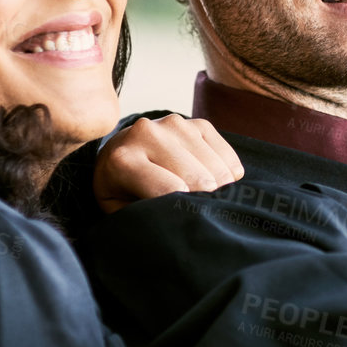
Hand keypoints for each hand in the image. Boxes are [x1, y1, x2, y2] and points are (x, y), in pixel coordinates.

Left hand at [92, 113, 244, 213]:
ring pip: (217, 170)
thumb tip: (176, 223)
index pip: (170, 189)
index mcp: (123, 159)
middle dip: (204, 202)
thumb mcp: (118, 208)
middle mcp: (148, 134)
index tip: (185, 220)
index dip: (185, 209)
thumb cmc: (121, 188)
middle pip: (199, 179)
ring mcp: (175, 124)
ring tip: (201, 197)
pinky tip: (210, 180)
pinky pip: (228, 158)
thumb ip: (141, 216)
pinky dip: (227, 175)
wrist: (120, 150)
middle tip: (196, 213)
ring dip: (218, 189)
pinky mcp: (197, 123)